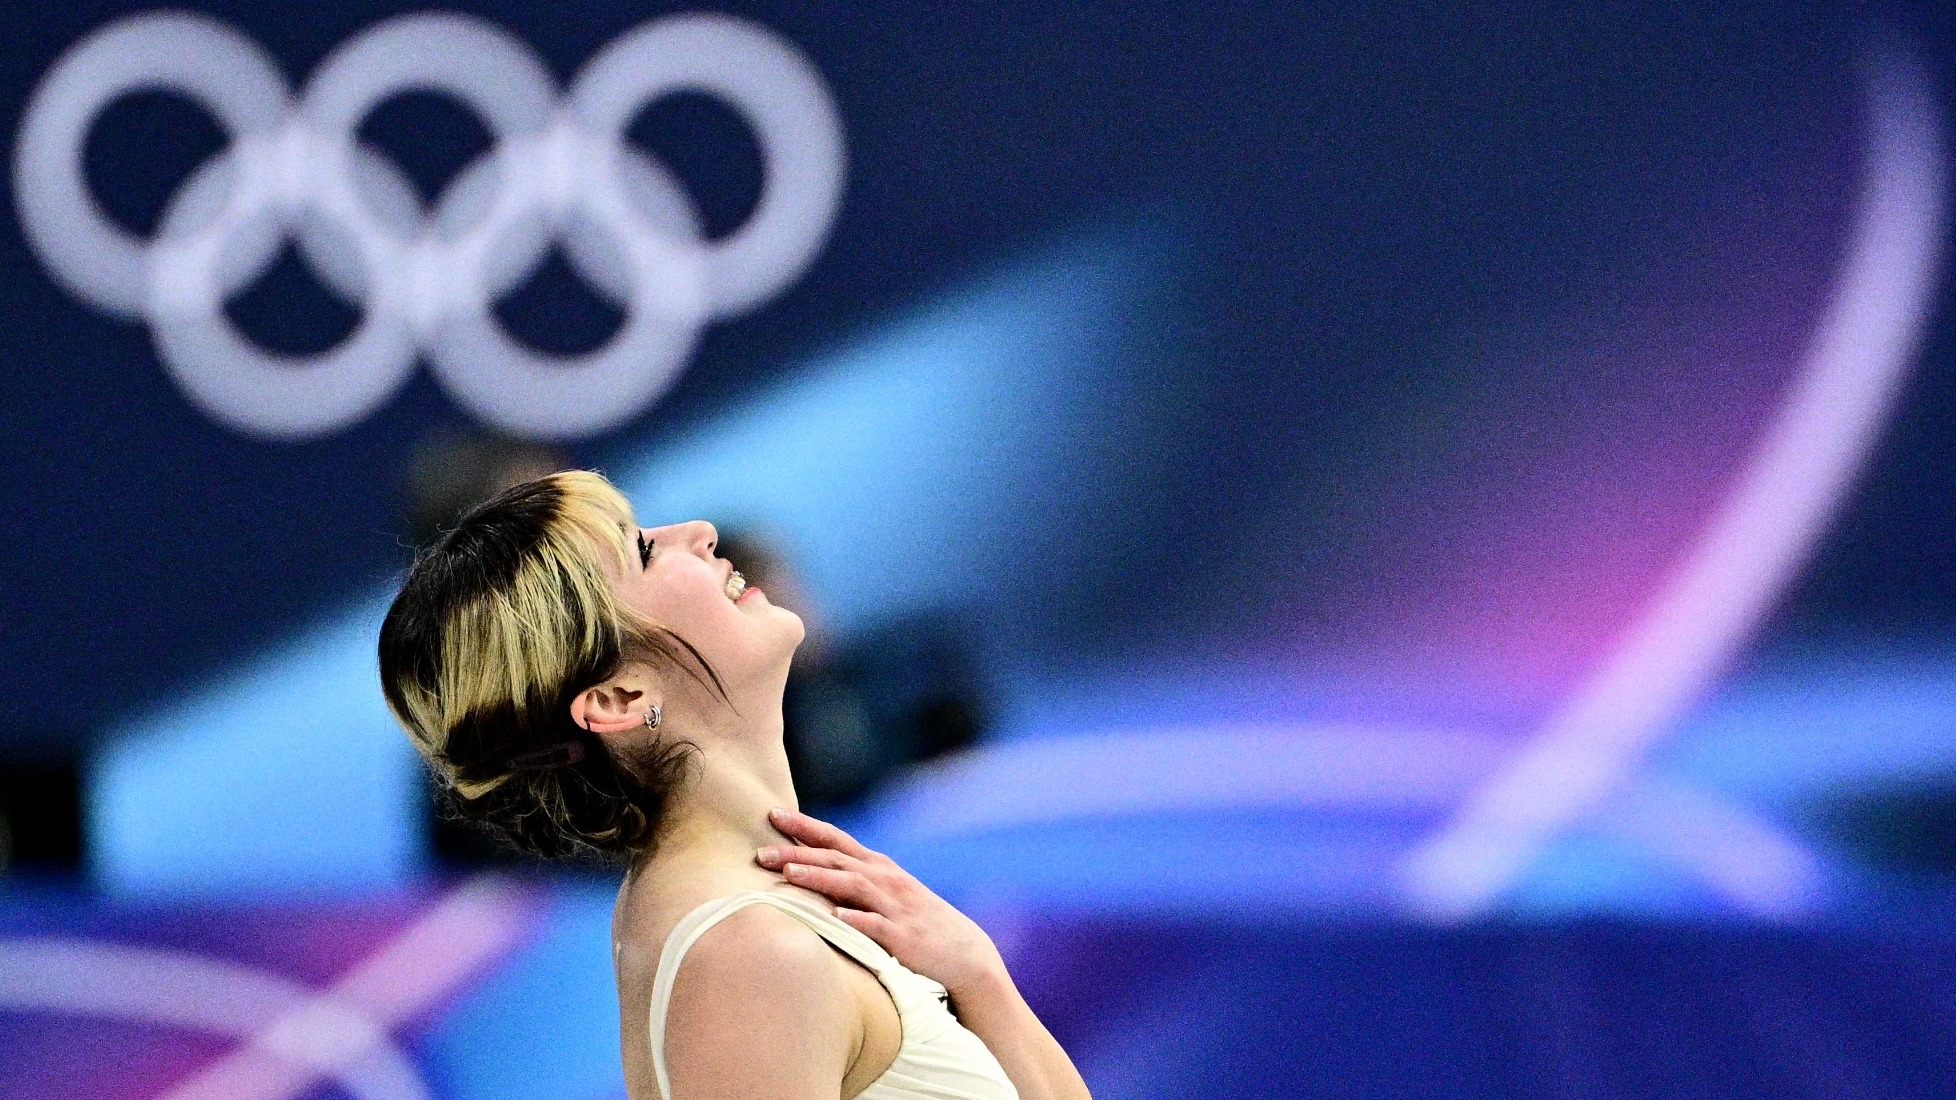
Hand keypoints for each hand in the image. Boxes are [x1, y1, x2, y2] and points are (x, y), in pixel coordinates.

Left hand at [757, 807, 1005, 999]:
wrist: (963, 953)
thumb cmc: (917, 922)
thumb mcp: (887, 893)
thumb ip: (855, 879)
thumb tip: (810, 869)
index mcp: (878, 867)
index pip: (836, 839)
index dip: (805, 826)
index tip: (772, 814)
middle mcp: (885, 880)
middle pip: (837, 858)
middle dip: (798, 853)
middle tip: (761, 852)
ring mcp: (894, 907)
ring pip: (853, 886)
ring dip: (821, 878)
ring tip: (789, 874)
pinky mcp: (902, 937)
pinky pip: (877, 926)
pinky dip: (856, 920)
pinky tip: (836, 918)